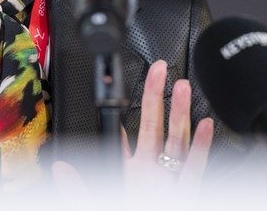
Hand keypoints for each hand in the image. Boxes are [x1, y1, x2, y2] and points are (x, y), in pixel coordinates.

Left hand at [52, 61, 212, 203]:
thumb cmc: (121, 210)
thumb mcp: (95, 203)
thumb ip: (77, 189)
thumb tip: (61, 168)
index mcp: (125, 174)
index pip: (124, 136)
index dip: (125, 111)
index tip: (127, 87)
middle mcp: (148, 175)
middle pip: (155, 127)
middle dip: (157, 97)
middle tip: (160, 70)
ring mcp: (167, 183)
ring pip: (177, 142)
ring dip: (181, 114)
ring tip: (183, 87)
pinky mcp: (184, 194)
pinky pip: (195, 170)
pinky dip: (202, 148)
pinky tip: (206, 126)